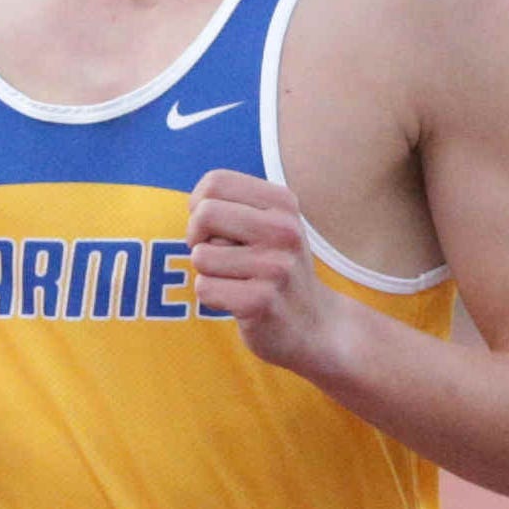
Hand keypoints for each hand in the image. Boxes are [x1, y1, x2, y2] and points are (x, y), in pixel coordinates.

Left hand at [186, 169, 347, 375]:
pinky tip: (238, 301)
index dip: (199, 205)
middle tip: (213, 254)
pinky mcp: (261, 302)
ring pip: (200, 255)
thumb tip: (195, 205)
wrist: (314, 325)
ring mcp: (275, 267)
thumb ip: (233, 205)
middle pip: (204, 214)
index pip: (215, 182)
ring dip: (207, 272)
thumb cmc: (277, 269)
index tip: (211, 227)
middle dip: (195, 236)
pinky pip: (205, 288)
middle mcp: (283, 230)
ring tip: (235, 280)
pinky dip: (212, 297)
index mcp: (283, 203)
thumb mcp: (269, 225)